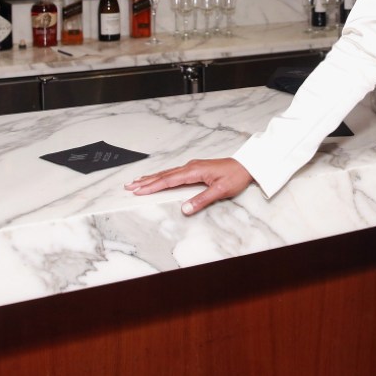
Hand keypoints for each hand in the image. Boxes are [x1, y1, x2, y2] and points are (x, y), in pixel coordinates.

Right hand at [125, 158, 252, 214]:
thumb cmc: (235, 177)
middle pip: (164, 175)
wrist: (246, 165)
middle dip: (146, 181)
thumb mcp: (220, 191)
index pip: (168, 180)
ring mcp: (192, 166)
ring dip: (152, 178)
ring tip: (138, 182)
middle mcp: (190, 167)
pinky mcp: (195, 168)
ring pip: (167, 173)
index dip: (152, 186)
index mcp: (193, 171)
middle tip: (129, 186)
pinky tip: (158, 178)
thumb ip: (201, 200)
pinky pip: (174, 172)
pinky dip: (162, 176)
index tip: (138, 190)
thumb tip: (184, 209)